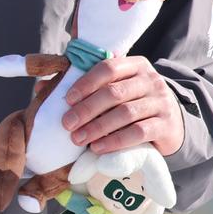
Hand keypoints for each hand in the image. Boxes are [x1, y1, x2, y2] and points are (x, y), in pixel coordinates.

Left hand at [63, 56, 184, 155]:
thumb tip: (42, 87)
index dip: (85, 83)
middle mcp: (151, 80)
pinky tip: (98, 148)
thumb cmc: (131, 103)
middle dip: (86, 109)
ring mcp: (161, 102)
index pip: (107, 67)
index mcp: (134, 65)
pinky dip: (116, 141)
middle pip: (114, 92)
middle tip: (66, 124)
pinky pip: (139, 132)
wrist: (170, 124)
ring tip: (77, 139)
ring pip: (125, 113)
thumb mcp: (112, 90)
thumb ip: (82, 87)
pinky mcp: (166, 125)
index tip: (67, 99)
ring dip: (97, 127)